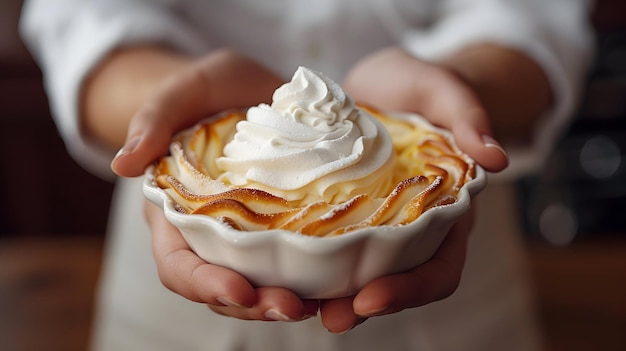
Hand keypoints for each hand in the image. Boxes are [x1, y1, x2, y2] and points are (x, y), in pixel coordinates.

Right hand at [113, 49, 318, 321]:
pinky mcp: (285, 225)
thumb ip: (153, 118)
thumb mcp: (182, 91)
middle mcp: (212, 232)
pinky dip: (311, 278)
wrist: (245, 90)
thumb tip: (123, 164)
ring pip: (259, 283)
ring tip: (317, 303)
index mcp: (177, 211)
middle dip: (253, 304)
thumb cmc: (207, 91)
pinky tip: (335, 282)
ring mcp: (250, 232)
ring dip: (285, 300)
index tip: (238, 290)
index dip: (203, 283)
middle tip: (291, 305)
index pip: (178, 263)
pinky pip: (294, 261)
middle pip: (223, 285)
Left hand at [316, 47, 507, 332]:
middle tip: (332, 317)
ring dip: (330, 294)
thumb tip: (498, 158)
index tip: (372, 297)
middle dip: (364, 305)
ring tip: (296, 304)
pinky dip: (307, 261)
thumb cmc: (422, 87)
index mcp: (444, 212)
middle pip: (395, 282)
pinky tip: (280, 266)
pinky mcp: (340, 212)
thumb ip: (469, 116)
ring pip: (357, 271)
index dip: (411, 289)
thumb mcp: (444, 91)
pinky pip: (325, 244)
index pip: (439, 266)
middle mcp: (409, 227)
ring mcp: (373, 223)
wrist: (385, 82)